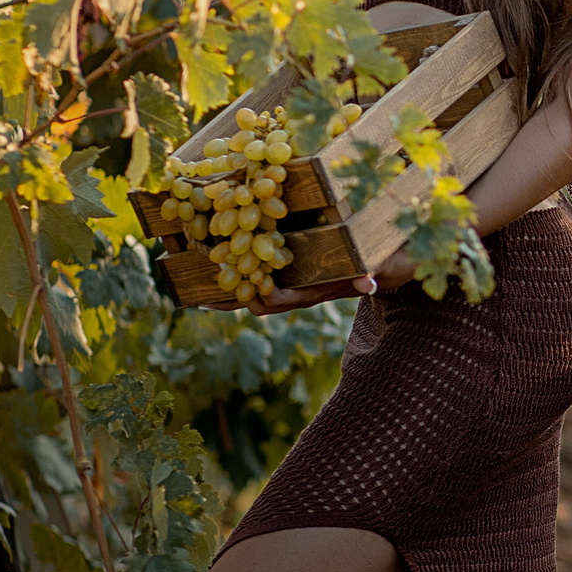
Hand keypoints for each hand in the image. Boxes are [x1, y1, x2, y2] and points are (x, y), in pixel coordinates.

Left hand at [201, 273, 373, 318]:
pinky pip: (252, 289)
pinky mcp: (281, 284)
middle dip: (236, 298)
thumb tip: (369, 281)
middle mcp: (295, 297)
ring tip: (198, 291)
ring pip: (251, 300)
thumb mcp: (373, 267)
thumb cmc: (370, 266)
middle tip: (210, 288)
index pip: (284, 299)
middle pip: (259, 304)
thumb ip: (370, 274)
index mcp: (312, 294)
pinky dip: (232, 287)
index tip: (249, 282)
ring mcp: (287, 293)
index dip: (266, 292)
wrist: (369, 272)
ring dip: (227, 297)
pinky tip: (213, 280)